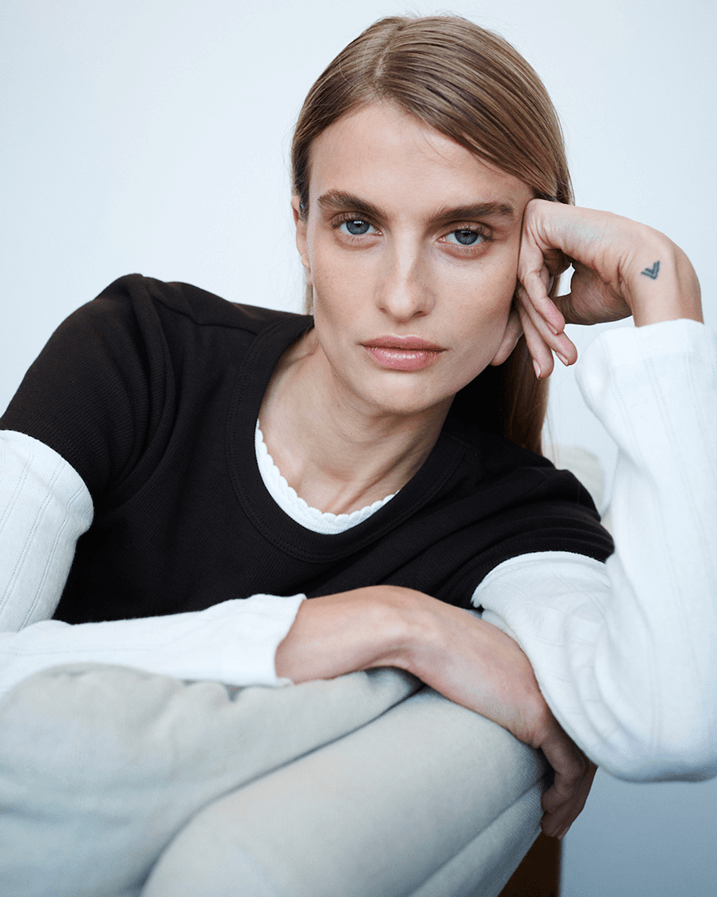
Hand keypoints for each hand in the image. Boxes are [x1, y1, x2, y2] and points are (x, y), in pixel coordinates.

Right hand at [402, 598, 596, 837]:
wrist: (424, 634)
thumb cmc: (431, 644)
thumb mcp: (469, 665)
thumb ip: (487, 682)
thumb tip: (477, 702)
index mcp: (538, 666)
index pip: (568, 720)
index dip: (565, 757)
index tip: (550, 787)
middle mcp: (553, 679)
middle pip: (583, 742)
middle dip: (574, 788)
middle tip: (555, 817)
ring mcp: (551, 696)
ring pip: (582, 760)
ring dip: (571, 801)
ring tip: (552, 825)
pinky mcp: (541, 715)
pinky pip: (569, 769)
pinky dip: (564, 796)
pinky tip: (546, 810)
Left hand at [492, 200, 701, 376]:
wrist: (647, 272)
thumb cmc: (618, 287)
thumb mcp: (572, 306)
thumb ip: (546, 309)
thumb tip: (524, 326)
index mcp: (552, 248)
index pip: (528, 293)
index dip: (528, 332)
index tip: (527, 364)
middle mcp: (543, 232)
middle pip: (523, 292)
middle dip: (535, 335)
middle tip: (543, 369)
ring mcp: (538, 222)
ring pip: (524, 286)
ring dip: (542, 325)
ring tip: (561, 350)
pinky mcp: (538, 218)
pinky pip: (529, 272)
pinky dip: (542, 303)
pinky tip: (558, 325)